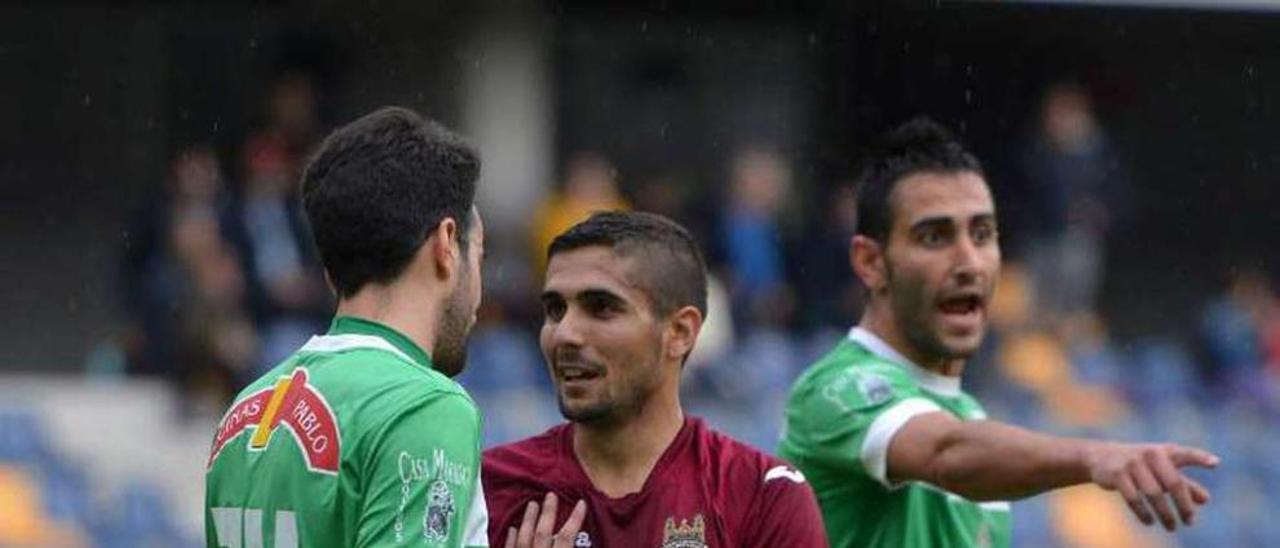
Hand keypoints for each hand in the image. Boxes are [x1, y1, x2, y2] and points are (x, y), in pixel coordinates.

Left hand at [504, 492, 586, 547]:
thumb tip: (589, 544)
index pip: (566, 537)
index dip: (575, 519)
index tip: (581, 503)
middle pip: (543, 533)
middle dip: (548, 513)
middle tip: (551, 495)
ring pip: (524, 539)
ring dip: (528, 520)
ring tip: (532, 503)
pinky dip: (511, 539)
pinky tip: (512, 528)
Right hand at [1086, 442, 1218, 530]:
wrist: (1101, 456)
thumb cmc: (1141, 464)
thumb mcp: (1162, 470)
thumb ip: (1185, 483)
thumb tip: (1205, 500)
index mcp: (1165, 451)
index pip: (1185, 454)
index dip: (1200, 458)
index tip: (1215, 463)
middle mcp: (1151, 454)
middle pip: (1173, 483)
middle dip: (1183, 505)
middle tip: (1190, 522)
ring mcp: (1132, 463)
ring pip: (1154, 494)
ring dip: (1165, 513)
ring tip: (1172, 527)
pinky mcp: (1117, 474)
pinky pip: (1134, 498)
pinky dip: (1143, 513)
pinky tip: (1150, 522)